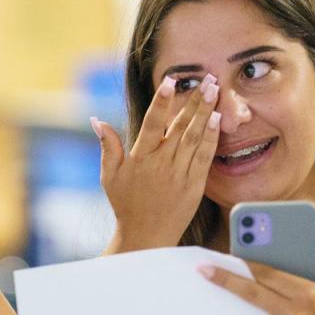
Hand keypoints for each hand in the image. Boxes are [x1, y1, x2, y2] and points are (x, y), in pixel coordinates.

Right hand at [94, 75, 220, 252]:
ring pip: (195, 137)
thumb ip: (108, 145)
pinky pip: (205, 156)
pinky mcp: (195, 184)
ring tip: (215, 90)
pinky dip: (211, 137)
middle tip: (207, 78)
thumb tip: (96, 120)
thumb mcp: (110, 175)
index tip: (171, 81)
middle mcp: (162, 163)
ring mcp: (180, 174)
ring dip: (206, 112)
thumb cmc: (126, 204)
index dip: (162, 102)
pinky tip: (218, 119)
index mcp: (141, 158)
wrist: (147, 235)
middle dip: (194, 100)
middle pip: (180, 126)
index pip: (153, 124)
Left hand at [199, 217, 314, 314]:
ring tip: (206, 290)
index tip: (224, 255)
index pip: (267, 274)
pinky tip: (223, 314)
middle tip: (202, 270)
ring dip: (228, 302)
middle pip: (251, 293)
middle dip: (225, 280)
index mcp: (306, 293)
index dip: (244, 263)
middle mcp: (292, 314)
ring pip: (248, 314)